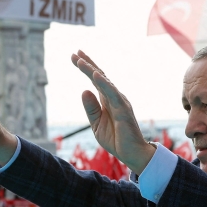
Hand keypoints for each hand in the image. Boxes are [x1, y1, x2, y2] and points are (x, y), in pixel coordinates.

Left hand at [72, 50, 154, 173]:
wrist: (131, 154)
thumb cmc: (116, 139)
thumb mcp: (96, 123)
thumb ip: (91, 108)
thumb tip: (84, 90)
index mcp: (107, 100)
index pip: (95, 81)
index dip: (86, 68)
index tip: (75, 57)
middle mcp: (114, 97)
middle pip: (99, 76)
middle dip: (87, 64)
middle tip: (75, 53)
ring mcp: (120, 101)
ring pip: (105, 82)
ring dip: (92, 70)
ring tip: (80, 60)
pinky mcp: (123, 109)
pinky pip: (112, 93)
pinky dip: (104, 83)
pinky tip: (95, 75)